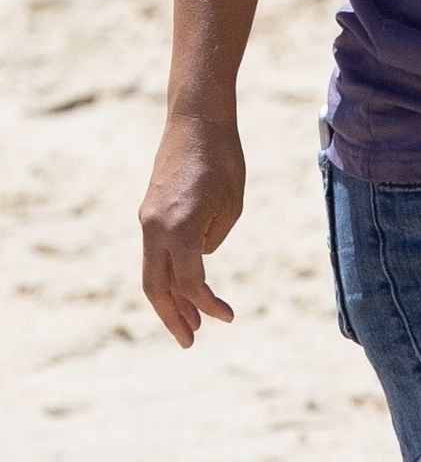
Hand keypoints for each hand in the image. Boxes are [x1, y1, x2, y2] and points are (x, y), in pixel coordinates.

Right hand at [138, 116, 243, 345]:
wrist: (196, 118)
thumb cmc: (223, 158)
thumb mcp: (231, 205)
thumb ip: (213, 239)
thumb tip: (199, 258)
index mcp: (180, 228)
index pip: (189, 282)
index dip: (207, 305)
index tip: (227, 317)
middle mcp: (155, 227)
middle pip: (156, 287)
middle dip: (173, 317)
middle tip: (190, 342)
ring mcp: (147, 219)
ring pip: (150, 272)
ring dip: (167, 300)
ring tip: (187, 324)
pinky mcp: (148, 210)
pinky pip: (153, 252)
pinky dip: (165, 274)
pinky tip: (182, 285)